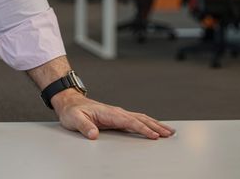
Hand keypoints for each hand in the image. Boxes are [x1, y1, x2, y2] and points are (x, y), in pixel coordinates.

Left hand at [52, 90, 173, 140]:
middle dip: (156, 126)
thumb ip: (84, 126)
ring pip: (141, 118)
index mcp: (108, 113)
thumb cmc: (72, 111)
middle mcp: (116, 112)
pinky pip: (136, 120)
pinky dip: (148, 123)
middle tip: (169, 134)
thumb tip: (93, 134)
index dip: (142, 129)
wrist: (70, 103)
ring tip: (168, 131)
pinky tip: (154, 127)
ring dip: (155, 124)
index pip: (129, 122)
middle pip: (140, 119)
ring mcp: (117, 114)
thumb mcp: (74, 119)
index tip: (153, 135)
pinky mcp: (117, 117)